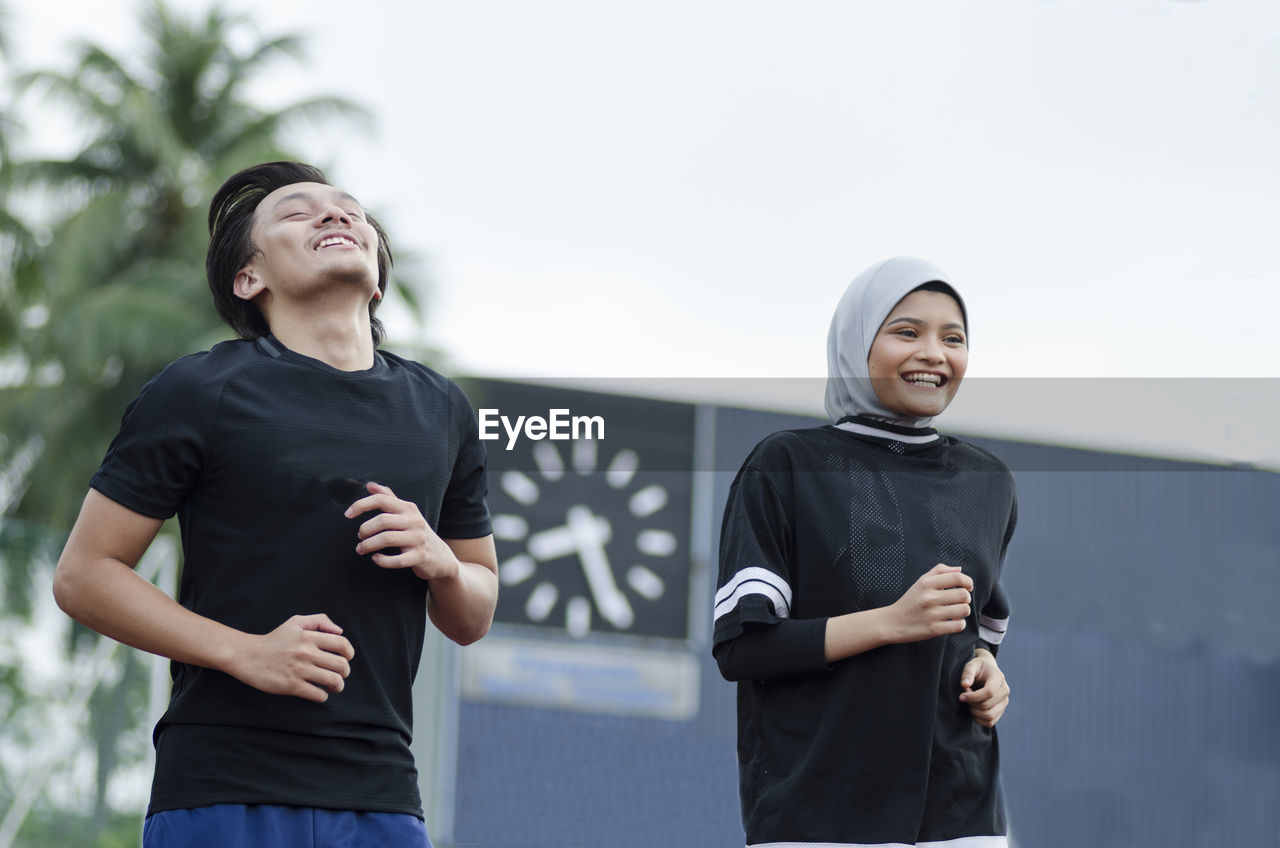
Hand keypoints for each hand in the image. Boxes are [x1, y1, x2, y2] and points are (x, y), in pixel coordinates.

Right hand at [230, 613, 354, 702]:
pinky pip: (318, 695)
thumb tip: (340, 631)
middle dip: (345, 672)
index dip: (349, 653)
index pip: (342, 644)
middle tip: (340, 675)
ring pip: (333, 681)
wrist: (248, 656)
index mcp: (309, 637)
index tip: (346, 658)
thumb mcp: (295, 622)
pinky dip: (322, 696)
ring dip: (337, 686)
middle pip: (341, 665)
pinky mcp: (291, 686)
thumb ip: (319, 621)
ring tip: (333, 686)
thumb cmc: (274, 640)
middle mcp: (307, 652)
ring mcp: (299, 670)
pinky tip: (318, 692)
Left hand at [346, 481, 459, 581]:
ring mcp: (418, 539)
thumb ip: (389, 498)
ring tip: (362, 549)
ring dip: (369, 545)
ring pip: (387, 539)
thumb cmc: (416, 533)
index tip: (348, 514)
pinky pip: (397, 560)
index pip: (382, 500)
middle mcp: (414, 521)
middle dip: (365, 530)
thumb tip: (370, 485)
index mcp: (408, 508)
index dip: (362, 505)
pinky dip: (382, 560)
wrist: (441, 557)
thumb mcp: (406, 513)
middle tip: (360, 537)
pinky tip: (376, 559)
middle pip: (383, 520)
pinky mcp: (420, 556)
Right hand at [884, 563, 972, 643]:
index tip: (968, 587)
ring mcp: (931, 614)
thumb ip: (939, 571)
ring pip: (964, 610)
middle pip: (964, 595)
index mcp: (926, 584)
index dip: (968, 582)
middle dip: (966, 598)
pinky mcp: (933, 629)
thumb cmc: (910, 601)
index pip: (957, 577)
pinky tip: (952, 622)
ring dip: (964, 611)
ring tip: (956, 612)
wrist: (892, 622)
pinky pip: (959, 625)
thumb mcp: (920, 582)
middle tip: (960, 601)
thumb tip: (960, 569)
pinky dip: (959, 624)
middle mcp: (929, 598)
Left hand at [959, 648, 1009, 727]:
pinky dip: (979, 719)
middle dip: (971, 703)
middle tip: (964, 696)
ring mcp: (1004, 702)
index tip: (962, 696)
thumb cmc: (978, 667)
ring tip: (969, 702)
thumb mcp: (971, 665)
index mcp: (998, 678)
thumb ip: (967, 673)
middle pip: (987, 705)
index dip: (973, 697)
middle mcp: (1004, 691)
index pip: (989, 692)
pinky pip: (990, 722)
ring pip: (989, 716)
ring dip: (974, 712)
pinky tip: (973, 709)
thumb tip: (964, 685)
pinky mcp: (1001, 710)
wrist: (987, 670)